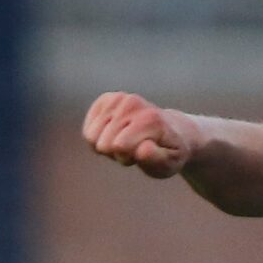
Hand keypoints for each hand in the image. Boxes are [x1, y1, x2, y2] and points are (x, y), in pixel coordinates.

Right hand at [82, 92, 196, 178]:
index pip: (119, 146)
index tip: (142, 154)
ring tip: (127, 143)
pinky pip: (87, 129)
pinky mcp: (106, 99)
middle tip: (135, 149)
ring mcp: (118, 99)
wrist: (174, 131)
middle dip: (116, 153)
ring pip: (91, 136)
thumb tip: (142, 149)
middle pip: (103, 143)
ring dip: (107, 146)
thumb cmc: (170, 152)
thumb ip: (157, 159)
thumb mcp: (170, 164)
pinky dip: (99, 137)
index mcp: (150, 119)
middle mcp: (132, 103)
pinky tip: (116, 135)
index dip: (126, 158)